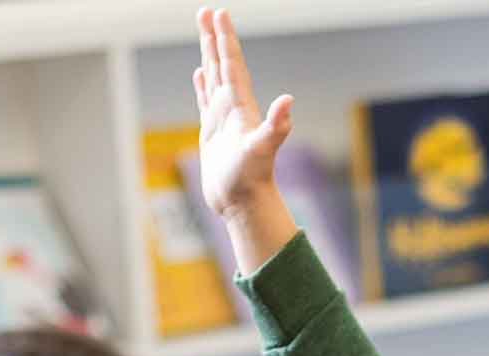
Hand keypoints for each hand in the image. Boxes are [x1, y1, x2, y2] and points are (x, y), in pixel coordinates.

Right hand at [193, 6, 293, 221]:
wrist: (245, 204)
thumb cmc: (252, 179)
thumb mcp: (263, 149)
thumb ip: (276, 125)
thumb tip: (289, 100)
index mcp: (242, 106)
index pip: (233, 64)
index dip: (226, 39)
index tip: (220, 13)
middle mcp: (234, 108)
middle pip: (222, 64)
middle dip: (214, 37)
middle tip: (207, 10)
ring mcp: (224, 120)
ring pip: (214, 78)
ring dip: (208, 55)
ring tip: (204, 32)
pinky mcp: (213, 133)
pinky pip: (206, 101)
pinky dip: (202, 85)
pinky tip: (200, 74)